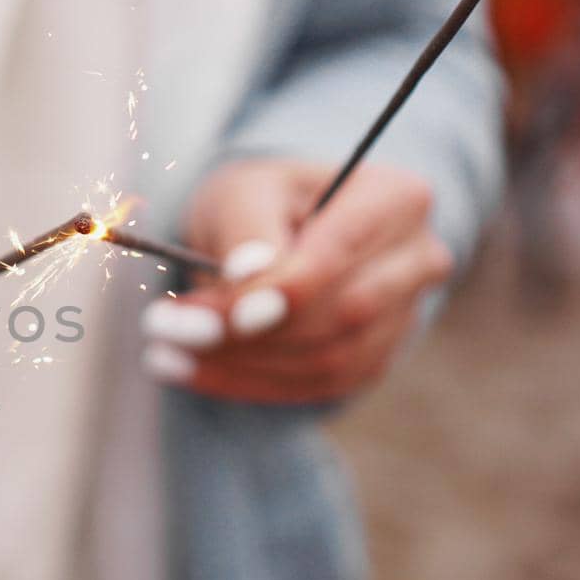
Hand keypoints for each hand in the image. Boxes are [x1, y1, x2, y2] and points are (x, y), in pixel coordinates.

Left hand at [140, 159, 452, 403]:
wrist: (279, 227)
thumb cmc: (261, 200)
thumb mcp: (240, 192)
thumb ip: (244, 229)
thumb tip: (250, 273)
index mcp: (396, 198)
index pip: (340, 254)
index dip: (279, 291)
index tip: (209, 310)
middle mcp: (417, 259)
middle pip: (341, 314)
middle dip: (248, 333)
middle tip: (163, 328)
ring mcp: (405, 315)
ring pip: (329, 360)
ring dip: (240, 364)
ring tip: (162, 350)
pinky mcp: (374, 358)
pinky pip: (317, 386)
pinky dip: (249, 383)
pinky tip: (189, 370)